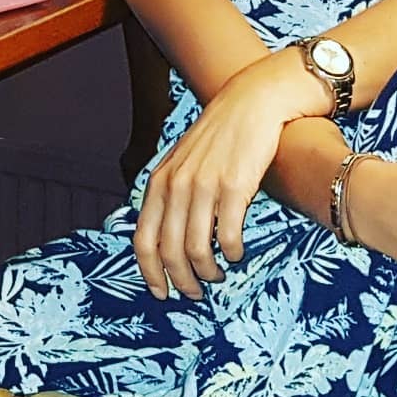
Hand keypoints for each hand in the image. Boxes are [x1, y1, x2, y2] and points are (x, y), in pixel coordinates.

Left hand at [134, 51, 326, 298]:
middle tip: (194, 293)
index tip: (162, 293)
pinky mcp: (234, 185)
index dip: (150, 274)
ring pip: (197, 249)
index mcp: (159, 181)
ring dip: (207, 272)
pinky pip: (227, 235)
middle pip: (168, 252)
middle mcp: (176, 185)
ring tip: (217, 276)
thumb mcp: (183, 160)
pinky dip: (231, 254)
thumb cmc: (222, 135)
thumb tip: (166, 235)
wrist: (253, 102)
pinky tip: (236, 254)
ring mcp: (204, 185)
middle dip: (181, 281)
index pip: (142, 241)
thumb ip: (171, 192)